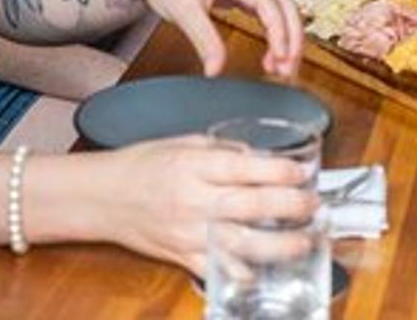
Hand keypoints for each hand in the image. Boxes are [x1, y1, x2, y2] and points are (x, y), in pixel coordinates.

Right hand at [85, 136, 315, 272]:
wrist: (102, 197)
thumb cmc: (141, 165)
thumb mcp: (183, 142)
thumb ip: (223, 149)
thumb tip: (260, 157)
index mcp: (194, 166)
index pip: (246, 168)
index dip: (280, 172)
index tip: (303, 173)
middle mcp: (194, 200)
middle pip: (251, 205)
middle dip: (290, 207)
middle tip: (314, 205)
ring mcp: (189, 232)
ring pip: (241, 243)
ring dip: (279, 245)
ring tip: (306, 240)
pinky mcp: (182, 256)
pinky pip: (218, 270)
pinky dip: (243, 274)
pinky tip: (266, 273)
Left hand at [116, 0, 302, 77]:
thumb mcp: (181, 10)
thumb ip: (203, 40)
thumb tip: (216, 69)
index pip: (269, 4)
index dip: (279, 34)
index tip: (279, 59)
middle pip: (285, 4)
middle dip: (291, 38)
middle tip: (286, 69)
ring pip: (281, 5)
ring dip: (286, 35)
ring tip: (279, 65)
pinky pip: (269, 6)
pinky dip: (274, 29)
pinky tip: (271, 49)